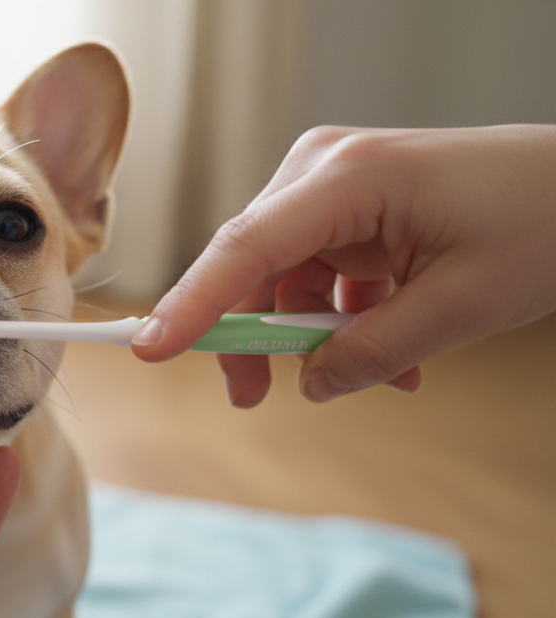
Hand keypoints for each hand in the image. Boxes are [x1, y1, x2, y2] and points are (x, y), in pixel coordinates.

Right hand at [132, 124, 555, 405]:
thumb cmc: (544, 220)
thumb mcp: (464, 304)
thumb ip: (377, 351)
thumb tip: (313, 384)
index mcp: (348, 177)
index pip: (246, 246)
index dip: (194, 304)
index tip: (150, 350)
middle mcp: (324, 171)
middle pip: (252, 265)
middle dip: (253, 336)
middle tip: (254, 398)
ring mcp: (334, 186)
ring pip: (282, 277)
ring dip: (311, 335)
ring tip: (373, 378)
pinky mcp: (351, 206)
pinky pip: (319, 274)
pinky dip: (342, 320)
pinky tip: (392, 354)